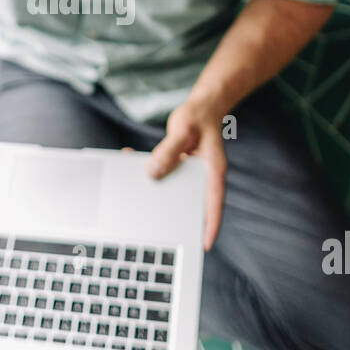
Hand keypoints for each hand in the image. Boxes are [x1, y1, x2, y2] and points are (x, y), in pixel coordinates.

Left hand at [145, 97, 227, 251]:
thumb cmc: (198, 117)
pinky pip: (168, 176)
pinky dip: (153, 174)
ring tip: (142, 200)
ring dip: (162, 195)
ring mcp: (194, 175)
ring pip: (179, 192)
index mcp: (212, 170)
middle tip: (167, 234)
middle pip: (196, 204)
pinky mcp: (182, 169)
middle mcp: (204, 176)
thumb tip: (153, 172)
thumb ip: (169, 150)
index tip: (205, 243)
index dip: (211, 225)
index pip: (215, 203)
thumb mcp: (183, 130)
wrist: (203, 106)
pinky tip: (135, 165)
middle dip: (182, 219)